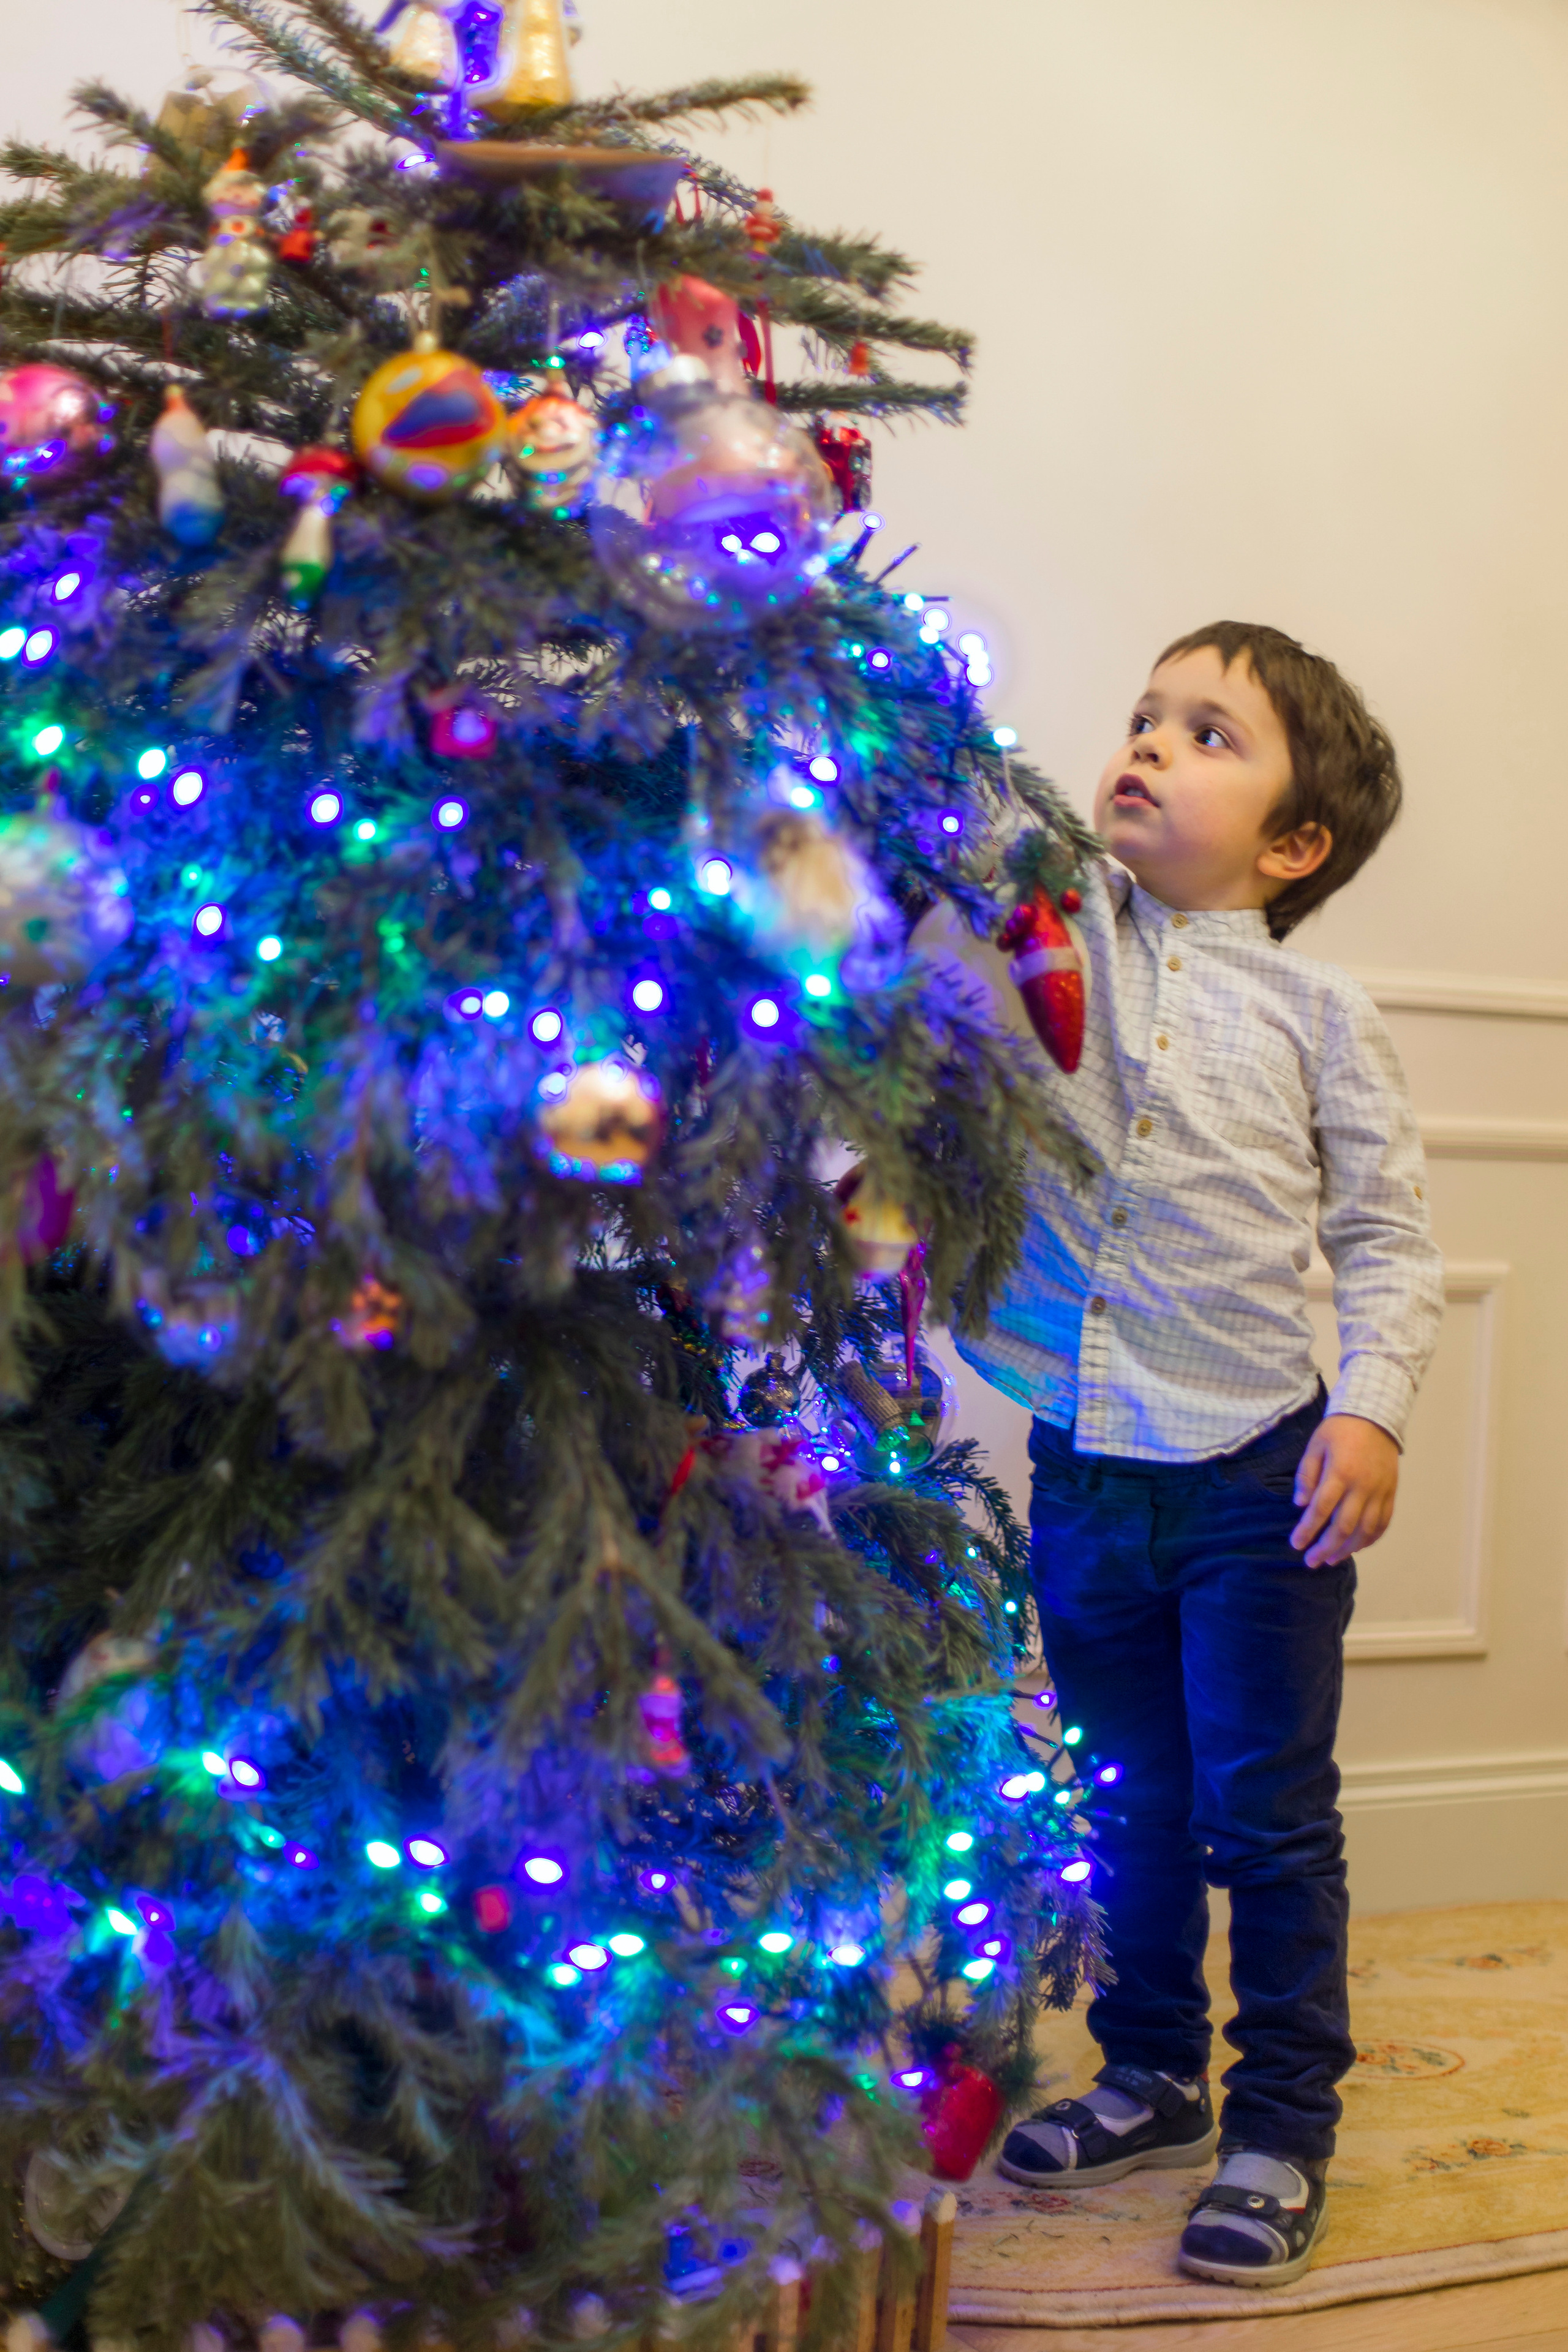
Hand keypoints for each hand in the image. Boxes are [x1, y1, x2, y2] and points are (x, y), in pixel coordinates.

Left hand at [1290, 1414, 1399, 1567]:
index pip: (1322, 1509)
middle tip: (1311, 1561)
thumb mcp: (1315, 1446)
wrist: (1375, 1416)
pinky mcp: (1391, 1492)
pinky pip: (1384, 1522)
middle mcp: (1363, 1486)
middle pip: (1344, 1526)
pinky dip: (1371, 1539)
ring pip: (1366, 1530)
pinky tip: (1357, 1547)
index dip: (1308, 1530)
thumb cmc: (1339, 1430)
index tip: (1296, 1544)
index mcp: (1340, 1473)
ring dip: (1348, 1549)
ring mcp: (1380, 1491)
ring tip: (1332, 1559)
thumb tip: (1301, 1505)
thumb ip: (1306, 1476)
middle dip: (1326, 1548)